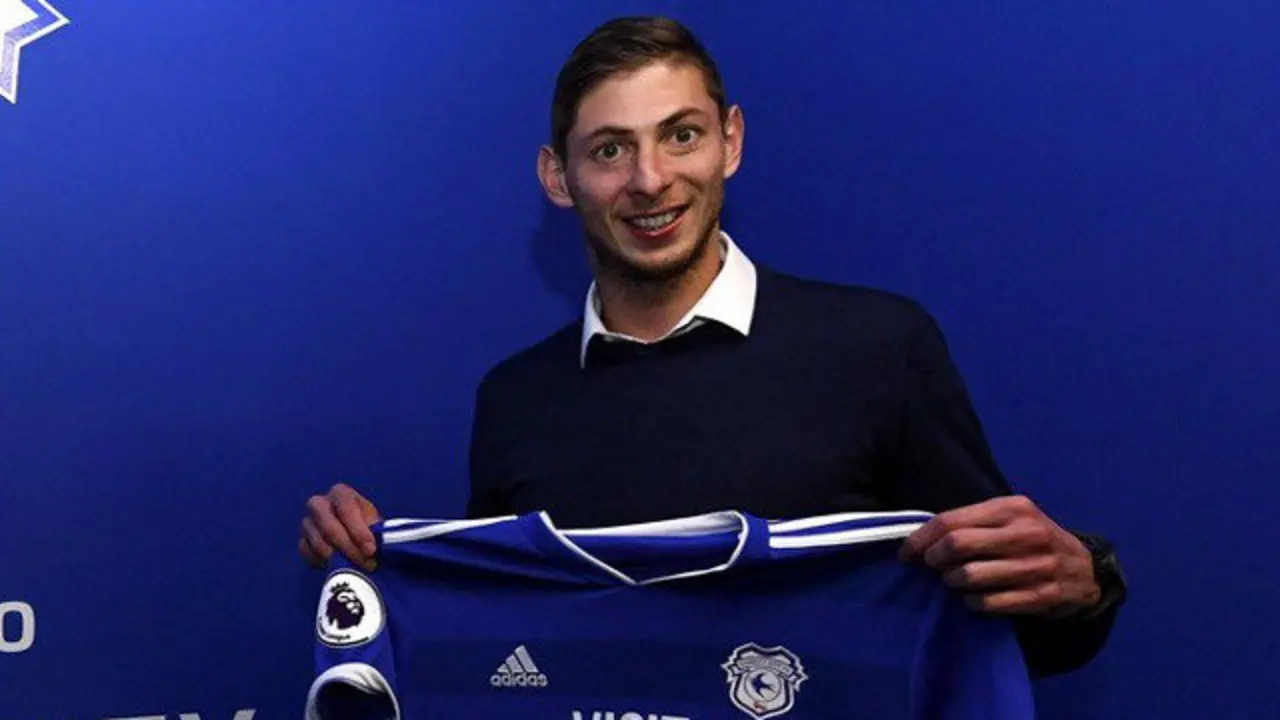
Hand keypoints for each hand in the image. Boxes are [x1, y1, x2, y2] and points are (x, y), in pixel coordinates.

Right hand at [299, 483, 381, 570]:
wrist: (357, 541)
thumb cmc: (370, 528)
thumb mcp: (377, 524)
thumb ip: (376, 530)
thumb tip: (373, 542)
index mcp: (340, 494)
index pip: (346, 506)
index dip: (358, 529)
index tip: (371, 549)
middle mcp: (319, 504)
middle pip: (328, 526)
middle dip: (349, 548)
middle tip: (366, 563)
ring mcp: (308, 523)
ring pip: (318, 543)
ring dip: (339, 560)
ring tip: (358, 569)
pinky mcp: (302, 542)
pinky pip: (309, 555)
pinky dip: (324, 564)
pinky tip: (339, 568)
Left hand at [899, 495, 1100, 617]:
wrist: (1086, 570)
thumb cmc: (1033, 540)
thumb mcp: (1010, 518)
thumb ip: (971, 523)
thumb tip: (919, 538)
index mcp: (1012, 508)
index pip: (951, 521)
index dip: (921, 539)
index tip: (907, 553)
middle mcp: (1026, 533)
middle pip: (957, 546)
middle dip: (934, 560)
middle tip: (933, 567)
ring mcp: (1037, 566)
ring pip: (970, 576)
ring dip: (952, 582)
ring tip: (953, 582)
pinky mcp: (1043, 596)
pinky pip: (989, 603)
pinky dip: (972, 603)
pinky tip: (973, 598)